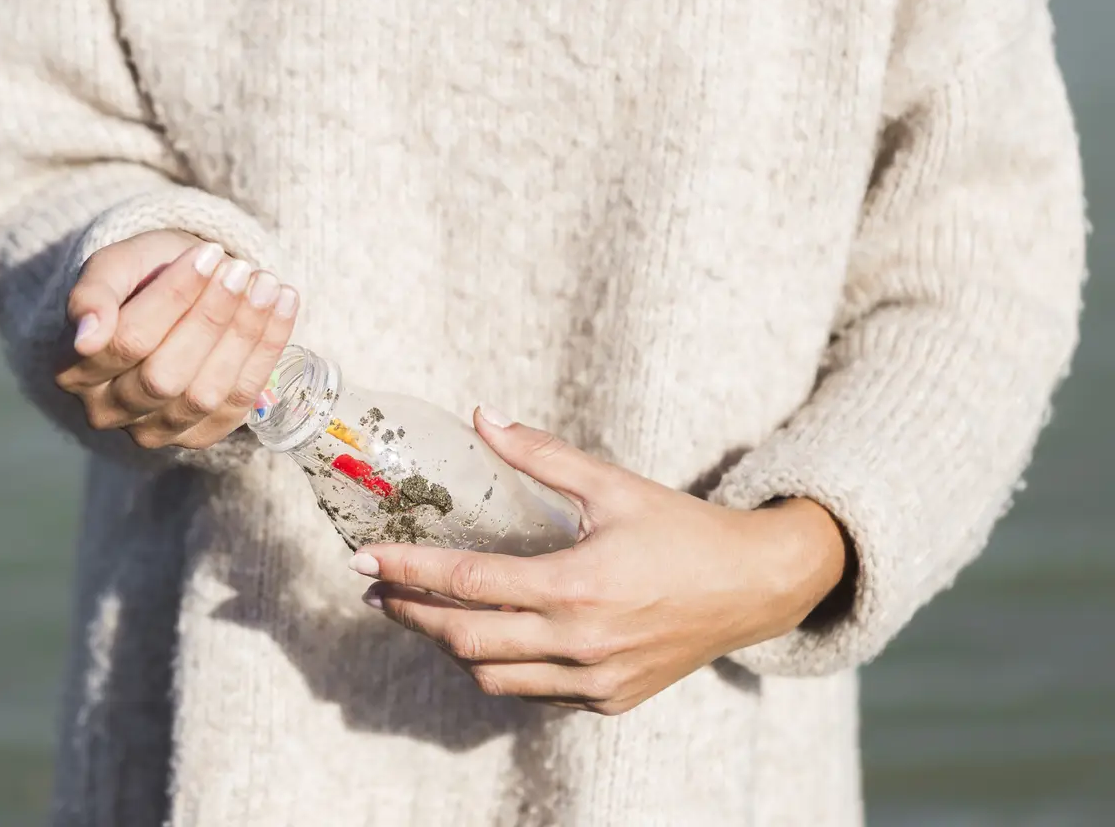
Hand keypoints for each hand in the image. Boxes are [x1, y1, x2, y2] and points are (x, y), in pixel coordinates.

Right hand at [55, 229, 298, 448]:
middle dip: (212, 318)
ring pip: (206, 393)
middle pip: (166, 376)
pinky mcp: (202, 436)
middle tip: (243, 271)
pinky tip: (284, 304)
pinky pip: (240, 401)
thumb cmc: (138, 279)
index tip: (208, 254)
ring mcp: (156, 431)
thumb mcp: (112, 268)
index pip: (128, 341)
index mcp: (74, 371)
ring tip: (268, 285)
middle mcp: (108, 412)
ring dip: (245, 335)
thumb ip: (91, 295)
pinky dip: (268, 351)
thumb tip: (86, 338)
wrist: (174, 297)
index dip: (173, 298)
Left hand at [349, 410, 846, 714]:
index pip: (467, 583)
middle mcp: (579, 642)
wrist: (752, 587)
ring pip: (493, 677)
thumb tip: (482, 417)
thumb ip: (541, 455)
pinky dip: (503, 667)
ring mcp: (594, 681)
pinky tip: (492, 638)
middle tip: (378, 592)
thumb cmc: (682, 530)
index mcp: (576, 585)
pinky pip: (534, 692)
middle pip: (465, 640)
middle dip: (412, 615)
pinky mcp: (609, 701)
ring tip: (426, 615)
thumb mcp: (612, 485)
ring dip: (451, 647)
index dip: (408, 571)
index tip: (365, 559)